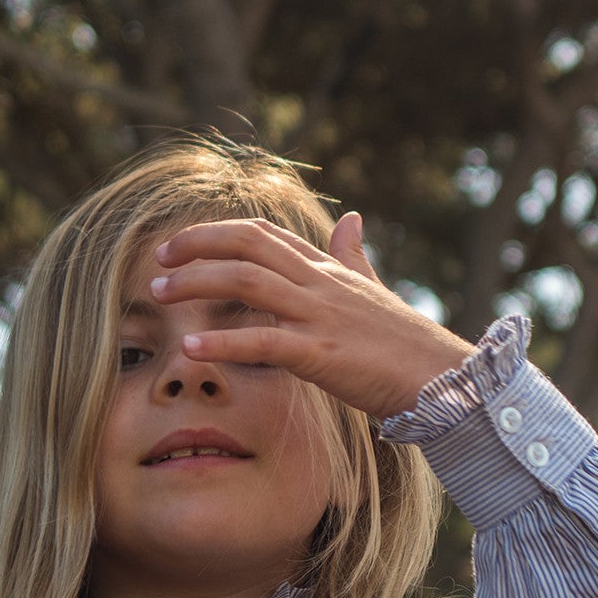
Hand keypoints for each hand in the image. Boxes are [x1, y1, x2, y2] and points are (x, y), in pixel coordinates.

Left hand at [150, 213, 474, 421]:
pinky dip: (224, 343)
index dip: (216, 233)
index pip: (263, 235)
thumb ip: (355, 256)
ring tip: (157, 294)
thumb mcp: (376, 291)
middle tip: (155, 263)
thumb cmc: (408, 346)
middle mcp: (319, 284)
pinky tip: (192, 348)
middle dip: (194, 248)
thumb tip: (350, 219)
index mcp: (327, 271)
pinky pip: (264, 342)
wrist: (443, 379)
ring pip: (247, 284)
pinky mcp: (322, 354)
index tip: (179, 245)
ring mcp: (320, 316)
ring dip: (195, 285)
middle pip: (246, 246)